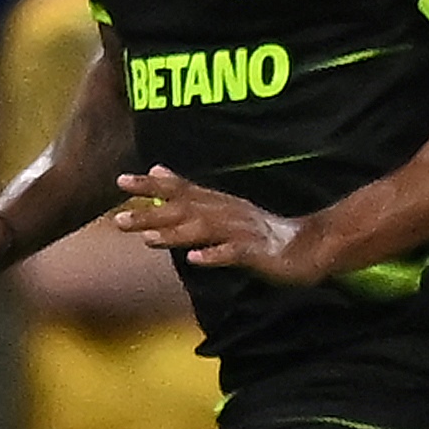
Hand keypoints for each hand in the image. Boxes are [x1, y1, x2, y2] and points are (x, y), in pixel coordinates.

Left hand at [112, 166, 320, 280]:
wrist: (309, 246)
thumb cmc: (260, 230)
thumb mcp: (220, 207)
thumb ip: (187, 191)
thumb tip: (156, 169)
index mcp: (216, 203)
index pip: (180, 190)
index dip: (151, 186)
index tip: (120, 180)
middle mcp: (226, 212)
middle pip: (185, 210)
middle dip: (152, 214)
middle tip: (119, 220)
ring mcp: (242, 231)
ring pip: (204, 230)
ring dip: (175, 234)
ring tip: (148, 239)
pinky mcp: (257, 252)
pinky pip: (234, 253)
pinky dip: (215, 255)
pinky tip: (195, 260)